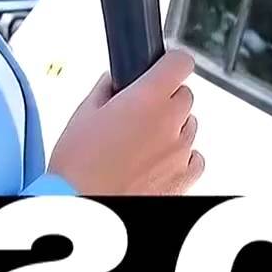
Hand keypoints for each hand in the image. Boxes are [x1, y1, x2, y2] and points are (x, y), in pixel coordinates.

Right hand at [47, 49, 202, 195]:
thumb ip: (106, 90)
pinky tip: (154, 163)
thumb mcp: (83, 114)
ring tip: (139, 145)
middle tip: (137, 115)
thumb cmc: (78, 169)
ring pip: (188, 126)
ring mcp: (181, 152)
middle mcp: (170, 123)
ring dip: (171, 129)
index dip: (170, 63)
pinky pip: (193, 157)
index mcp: (147, 99)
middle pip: (184, 96)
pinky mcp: (185, 178)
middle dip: (164, 100)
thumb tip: (114, 81)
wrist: (85, 209)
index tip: (163, 67)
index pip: (180, 62)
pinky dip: (180, 157)